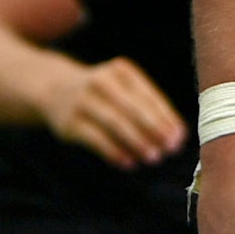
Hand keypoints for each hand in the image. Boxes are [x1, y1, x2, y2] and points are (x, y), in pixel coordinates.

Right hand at [50, 55, 187, 167]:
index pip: (149, 96)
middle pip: (133, 108)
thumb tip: (177, 136)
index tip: (180, 138)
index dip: (166, 117)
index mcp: (121, 71)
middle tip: (170, 149)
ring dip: (137, 141)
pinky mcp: (70, 122)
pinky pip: (95, 139)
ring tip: (153, 157)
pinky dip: (114, 151)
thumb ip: (149, 108)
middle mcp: (102, 82)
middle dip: (154, 129)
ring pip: (115, 122)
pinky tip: (129, 163)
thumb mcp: (123, 88)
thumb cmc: (103, 94)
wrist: (54, 88)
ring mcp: (83, 101)